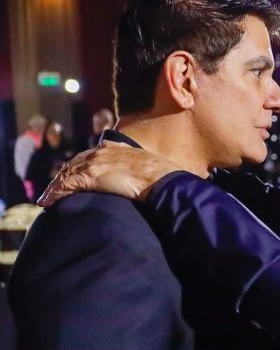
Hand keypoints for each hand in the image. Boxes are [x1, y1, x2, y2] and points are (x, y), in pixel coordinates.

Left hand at [37, 141, 181, 206]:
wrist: (163, 181)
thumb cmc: (162, 178)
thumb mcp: (149, 167)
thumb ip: (138, 169)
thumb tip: (141, 181)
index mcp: (116, 147)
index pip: (90, 156)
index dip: (79, 167)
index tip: (73, 177)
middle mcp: (102, 151)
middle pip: (74, 163)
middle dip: (63, 176)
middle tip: (54, 190)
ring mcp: (95, 162)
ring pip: (67, 173)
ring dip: (55, 187)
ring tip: (47, 199)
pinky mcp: (91, 175)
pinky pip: (66, 184)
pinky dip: (55, 193)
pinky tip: (49, 202)